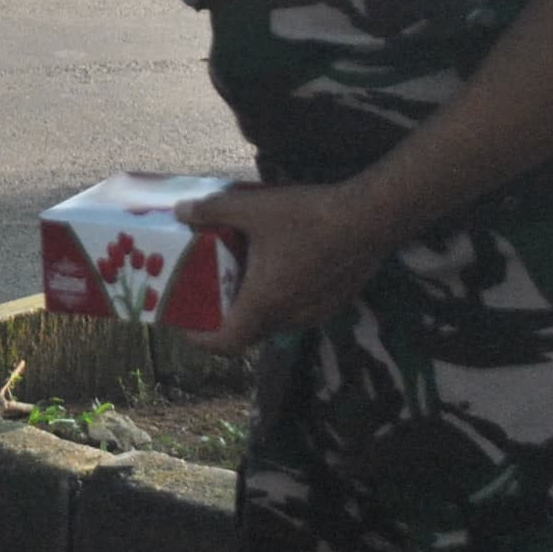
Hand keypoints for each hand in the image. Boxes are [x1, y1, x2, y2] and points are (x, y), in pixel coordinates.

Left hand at [176, 182, 396, 355]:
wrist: (371, 218)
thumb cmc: (309, 217)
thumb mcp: (253, 208)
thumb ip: (212, 209)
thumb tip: (180, 211)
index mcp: (265, 302)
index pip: (227, 343)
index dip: (201, 340)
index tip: (186, 324)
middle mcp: (290, 317)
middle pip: (248, 333)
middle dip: (224, 319)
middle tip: (207, 294)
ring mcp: (315, 313)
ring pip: (274, 324)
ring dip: (253, 309)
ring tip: (239, 277)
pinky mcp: (334, 304)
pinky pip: (296, 313)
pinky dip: (278, 301)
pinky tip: (277, 268)